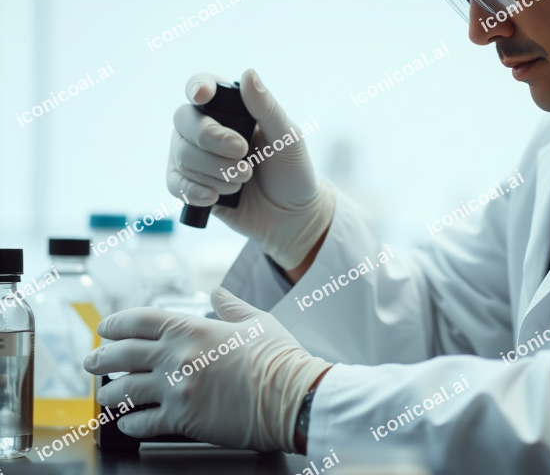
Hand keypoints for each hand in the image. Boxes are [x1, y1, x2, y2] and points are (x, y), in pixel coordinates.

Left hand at [83, 288, 331, 451]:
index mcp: (193, 328)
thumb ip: (230, 306)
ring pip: (125, 391)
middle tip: (91, 361)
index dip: (117, 323)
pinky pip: (143, 423)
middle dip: (100, 358)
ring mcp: (176, 390)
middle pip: (123, 355)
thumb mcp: (256, 320)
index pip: (141, 320)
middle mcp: (177, 357)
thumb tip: (217, 292)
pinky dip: (131, 423)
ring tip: (104, 396)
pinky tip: (129, 423)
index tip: (106, 328)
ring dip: (109, 394)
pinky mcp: (182, 420)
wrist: (291, 396)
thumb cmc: (278, 357)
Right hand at [166, 68, 334, 268]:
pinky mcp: (190, 185)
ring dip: (214, 170)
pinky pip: (174, 183)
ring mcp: (195, 157)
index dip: (197, 87)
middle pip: (184, 122)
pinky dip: (194, 190)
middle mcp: (207, 128)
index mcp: (231, 108)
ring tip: (244, 179)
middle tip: (244, 154)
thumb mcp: (288, 138)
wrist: (291, 215)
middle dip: (212, 139)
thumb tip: (248, 74)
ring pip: (181, 154)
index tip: (204, 97)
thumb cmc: (292, 170)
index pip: (202, 86)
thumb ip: (267, 108)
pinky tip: (216, 196)